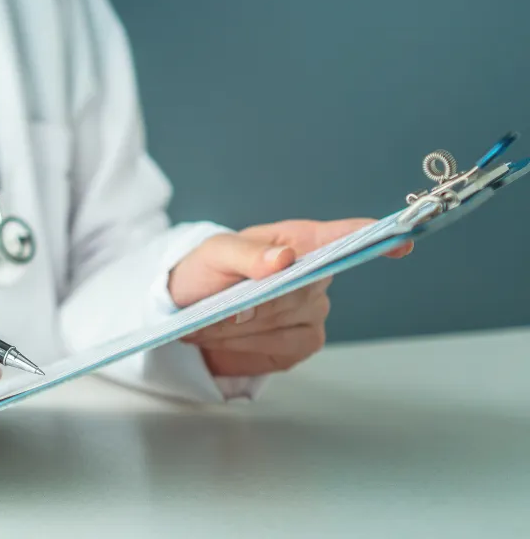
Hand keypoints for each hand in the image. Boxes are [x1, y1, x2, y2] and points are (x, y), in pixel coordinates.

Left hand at [169, 219, 412, 376]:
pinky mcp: (300, 345)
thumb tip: (285, 258)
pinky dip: (248, 347)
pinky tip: (228, 339)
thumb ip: (246, 254)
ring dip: (243, 328)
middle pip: (301, 292)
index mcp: (299, 240)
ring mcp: (312, 312)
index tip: (400, 242)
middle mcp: (316, 276)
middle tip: (215, 306)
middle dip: (253, 303)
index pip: (344, 237)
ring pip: (288, 324)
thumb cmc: (206, 271)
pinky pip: (284, 351)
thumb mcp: (214, 253)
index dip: (373, 239)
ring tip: (209, 321)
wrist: (188, 311)